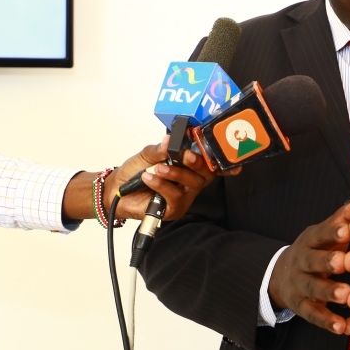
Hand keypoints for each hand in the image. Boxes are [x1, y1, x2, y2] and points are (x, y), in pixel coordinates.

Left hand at [106, 135, 234, 220]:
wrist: (116, 189)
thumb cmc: (135, 172)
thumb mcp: (148, 154)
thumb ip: (161, 148)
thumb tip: (171, 140)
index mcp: (188, 165)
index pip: (209, 162)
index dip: (222, 161)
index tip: (232, 159)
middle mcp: (190, 181)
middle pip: (206, 173)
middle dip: (198, 163)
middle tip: (185, 156)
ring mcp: (184, 196)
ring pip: (192, 184)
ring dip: (175, 174)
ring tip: (158, 168)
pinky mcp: (174, 209)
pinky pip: (176, 196)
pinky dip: (163, 185)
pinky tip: (150, 179)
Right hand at [268, 196, 349, 333]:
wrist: (284, 274)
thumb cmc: (318, 248)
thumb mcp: (329, 231)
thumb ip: (348, 216)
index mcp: (311, 239)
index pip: (321, 234)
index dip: (332, 233)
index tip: (347, 230)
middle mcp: (302, 260)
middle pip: (313, 261)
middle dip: (328, 262)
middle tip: (345, 262)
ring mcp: (299, 284)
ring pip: (313, 288)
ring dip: (329, 292)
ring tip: (347, 296)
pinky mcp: (301, 305)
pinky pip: (313, 314)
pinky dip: (327, 321)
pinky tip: (342, 327)